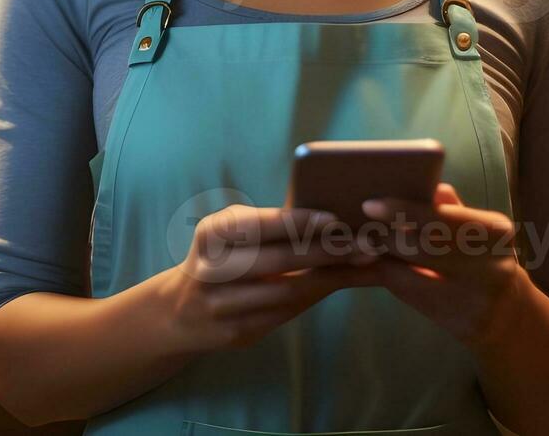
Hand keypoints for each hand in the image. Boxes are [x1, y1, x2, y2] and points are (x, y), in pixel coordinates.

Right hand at [152, 204, 385, 353]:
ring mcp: (221, 305)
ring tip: (366, 264)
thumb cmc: (224, 259)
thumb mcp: (233, 235)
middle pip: (278, 260)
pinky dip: (317, 299)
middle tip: (368, 245)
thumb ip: (271, 226)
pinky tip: (340, 285)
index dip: (298, 222)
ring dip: (331, 277)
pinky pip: (285, 315)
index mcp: (211, 234)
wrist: (180, 311)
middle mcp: (211, 270)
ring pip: (287, 292)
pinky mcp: (235, 333)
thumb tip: (335, 214)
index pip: (259, 225)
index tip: (336, 219)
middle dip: (327, 251)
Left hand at [358, 182, 536, 349]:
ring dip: (379, 260)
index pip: (442, 217)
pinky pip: (411, 297)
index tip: (370, 205)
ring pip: (411, 276)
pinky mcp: (462, 323)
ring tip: (356, 248)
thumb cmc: (481, 261)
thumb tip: (427, 185)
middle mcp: (493, 264)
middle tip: (357, 231)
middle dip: (384, 238)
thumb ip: (450, 209)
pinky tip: (368, 270)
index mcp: (495, 231)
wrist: (508, 314)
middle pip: (424, 248)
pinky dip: (387, 280)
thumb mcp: (476, 231)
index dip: (403, 210)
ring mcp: (479, 298)